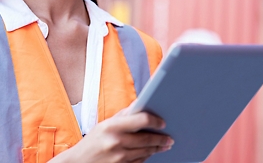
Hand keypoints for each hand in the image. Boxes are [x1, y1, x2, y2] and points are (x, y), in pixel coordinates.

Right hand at [51, 109, 172, 162]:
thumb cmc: (92, 141)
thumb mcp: (104, 125)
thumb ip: (123, 116)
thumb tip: (140, 105)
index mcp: (112, 126)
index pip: (142, 120)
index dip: (155, 121)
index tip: (162, 123)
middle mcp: (116, 142)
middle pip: (147, 139)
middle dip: (161, 139)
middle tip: (169, 138)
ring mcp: (118, 157)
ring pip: (145, 152)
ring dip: (157, 148)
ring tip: (164, 145)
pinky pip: (139, 162)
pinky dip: (146, 157)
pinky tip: (150, 153)